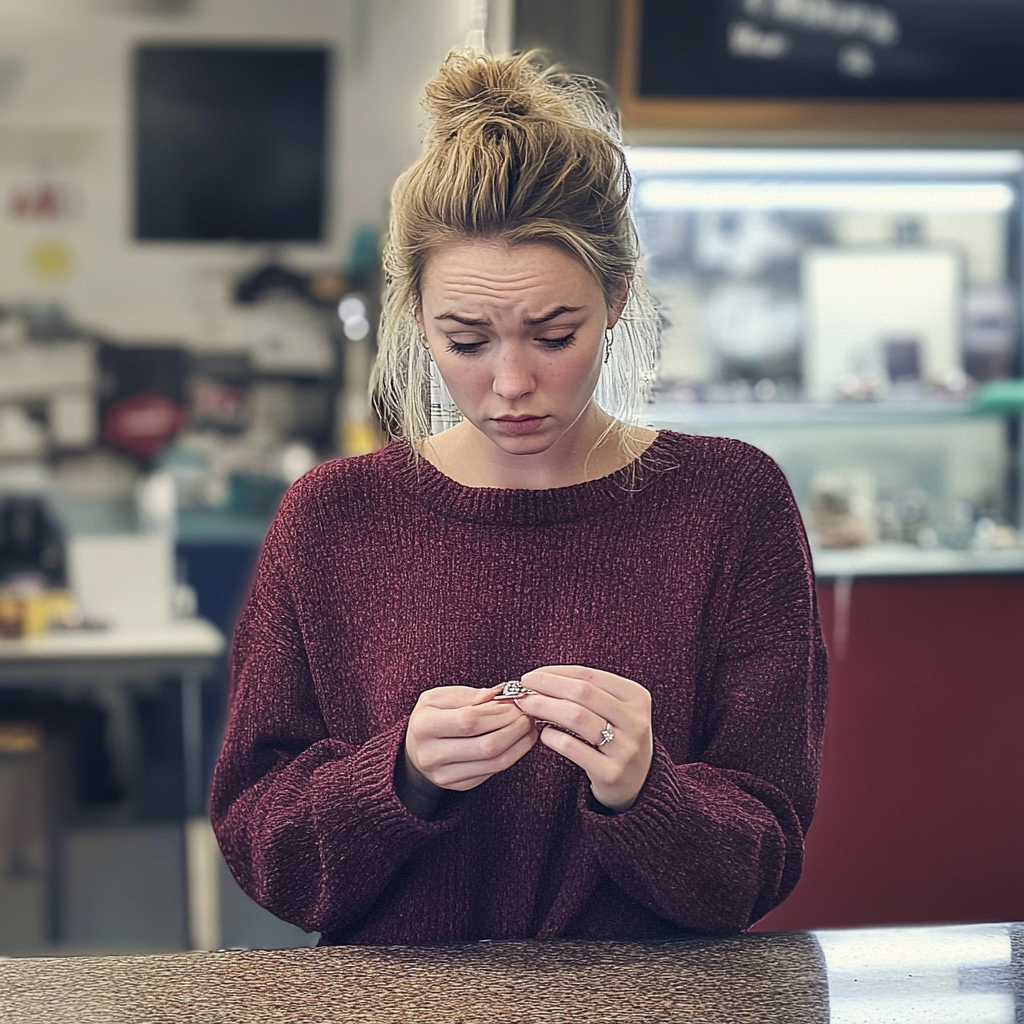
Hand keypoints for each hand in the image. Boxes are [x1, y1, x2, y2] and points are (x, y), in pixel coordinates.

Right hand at [405, 685, 538, 792]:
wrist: (416, 750)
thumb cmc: (431, 717)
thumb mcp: (438, 698)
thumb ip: (467, 694)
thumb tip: (497, 694)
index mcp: (424, 726)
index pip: (468, 721)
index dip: (498, 712)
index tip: (515, 702)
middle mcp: (432, 755)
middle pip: (486, 745)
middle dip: (514, 728)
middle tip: (527, 714)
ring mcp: (445, 775)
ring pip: (495, 762)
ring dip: (519, 742)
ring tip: (528, 726)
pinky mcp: (460, 785)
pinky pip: (494, 771)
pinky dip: (514, 754)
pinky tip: (520, 740)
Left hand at [517, 665, 652, 811]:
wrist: (638, 783)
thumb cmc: (616, 736)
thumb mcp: (613, 710)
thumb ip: (585, 693)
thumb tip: (539, 679)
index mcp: (637, 697)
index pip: (589, 676)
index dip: (555, 673)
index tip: (531, 677)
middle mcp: (636, 721)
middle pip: (582, 693)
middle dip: (546, 687)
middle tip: (522, 689)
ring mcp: (626, 748)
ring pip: (576, 717)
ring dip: (544, 707)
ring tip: (526, 707)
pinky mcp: (611, 773)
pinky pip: (572, 748)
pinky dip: (552, 737)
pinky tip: (544, 734)